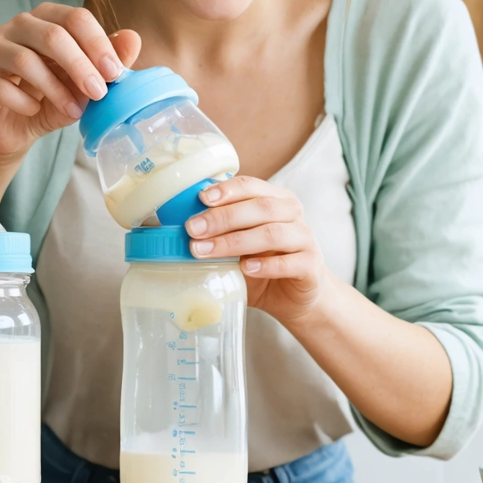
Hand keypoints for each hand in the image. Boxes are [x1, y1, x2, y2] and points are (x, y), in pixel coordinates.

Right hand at [0, 3, 140, 161]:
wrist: (13, 130)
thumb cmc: (51, 99)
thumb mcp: (85, 83)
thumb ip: (107, 62)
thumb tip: (133, 38)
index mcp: (47, 19)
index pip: (75, 17)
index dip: (98, 43)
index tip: (115, 73)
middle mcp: (17, 27)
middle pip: (51, 35)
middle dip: (80, 66)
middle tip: (99, 92)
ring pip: (24, 59)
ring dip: (55, 89)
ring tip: (73, 111)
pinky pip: (0, 86)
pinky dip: (24, 102)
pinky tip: (35, 112)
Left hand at [184, 176, 330, 326]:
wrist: (295, 297)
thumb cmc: (262, 264)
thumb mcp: (238, 245)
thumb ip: (217, 233)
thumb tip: (171, 230)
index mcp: (275, 199)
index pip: (251, 185)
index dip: (226, 190)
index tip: (201, 199)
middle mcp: (292, 214)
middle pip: (260, 207)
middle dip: (223, 217)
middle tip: (193, 229)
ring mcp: (305, 239)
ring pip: (272, 233)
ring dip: (235, 241)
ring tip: (207, 251)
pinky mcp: (311, 266)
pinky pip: (290, 262)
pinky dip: (266, 265)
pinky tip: (245, 268)